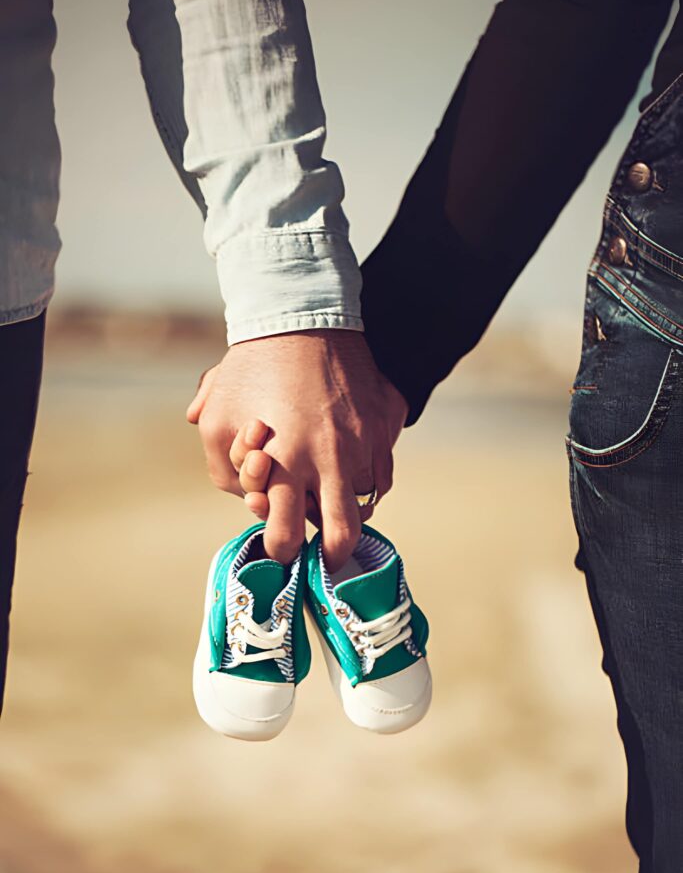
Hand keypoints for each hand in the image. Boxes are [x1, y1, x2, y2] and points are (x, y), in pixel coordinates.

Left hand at [186, 331, 407, 570]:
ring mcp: (364, 442)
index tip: (282, 551)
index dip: (282, 551)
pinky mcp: (384, 424)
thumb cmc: (252, 366)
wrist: (304, 313)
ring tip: (333, 504)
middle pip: (342, 534)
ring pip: (366, 503)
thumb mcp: (217, 417)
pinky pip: (382, 471)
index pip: (286, 533)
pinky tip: (349, 471)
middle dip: (331, 555)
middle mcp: (331, 459)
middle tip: (326, 559)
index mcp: (286, 462)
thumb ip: (222, 468)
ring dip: (349, 511)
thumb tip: (248, 498)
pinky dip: (367, 480)